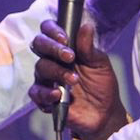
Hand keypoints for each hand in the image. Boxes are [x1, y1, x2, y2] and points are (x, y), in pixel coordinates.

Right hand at [29, 20, 127, 139]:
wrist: (104, 113)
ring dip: (57, 72)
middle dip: (52, 48)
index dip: (53, 30)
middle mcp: (52, 59)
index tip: (65, 39)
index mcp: (64, 47)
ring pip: (40, 67)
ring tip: (73, 80)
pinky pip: (36, 92)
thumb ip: (89, 47)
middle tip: (70, 57)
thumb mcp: (100, 64)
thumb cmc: (101, 85)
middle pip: (39, 44)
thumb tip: (86, 26)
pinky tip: (58, 95)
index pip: (49, 30)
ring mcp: (46, 78)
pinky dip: (46, 93)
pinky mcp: (44, 97)